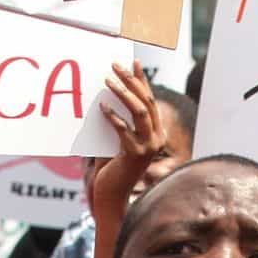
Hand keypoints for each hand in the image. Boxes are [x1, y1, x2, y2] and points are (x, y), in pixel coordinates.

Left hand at [88, 62, 176, 224]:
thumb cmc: (110, 168)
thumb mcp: (114, 139)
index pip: (150, 100)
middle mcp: (156, 138)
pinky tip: (101, 107)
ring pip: (139, 112)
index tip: (132, 62)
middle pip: (146, 102)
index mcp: (155, 133)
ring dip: (123, 93)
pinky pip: (123, 130)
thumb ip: (115, 121)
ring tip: (107, 81)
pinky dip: (113, 117)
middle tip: (115, 66)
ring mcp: (148, 147)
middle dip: (131, 81)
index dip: (141, 80)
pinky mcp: (135, 155)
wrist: (110, 195)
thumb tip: (103, 96)